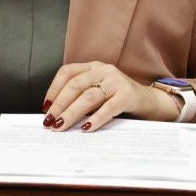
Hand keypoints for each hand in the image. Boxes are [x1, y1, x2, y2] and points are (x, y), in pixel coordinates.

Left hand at [43, 61, 180, 131]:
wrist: (150, 101)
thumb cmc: (119, 98)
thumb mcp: (99, 90)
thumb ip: (81, 96)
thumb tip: (56, 115)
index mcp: (94, 67)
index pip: (67, 72)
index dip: (54, 89)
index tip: (46, 107)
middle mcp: (104, 70)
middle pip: (75, 85)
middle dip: (59, 104)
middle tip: (50, 121)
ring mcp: (117, 81)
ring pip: (88, 96)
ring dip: (72, 113)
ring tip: (61, 126)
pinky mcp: (127, 95)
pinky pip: (108, 108)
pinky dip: (95, 119)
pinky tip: (86, 128)